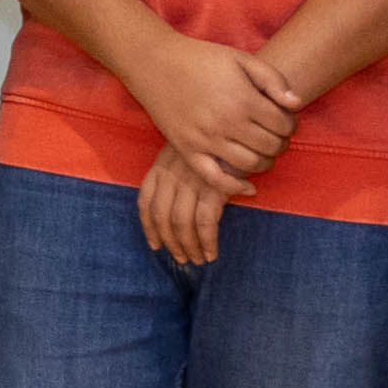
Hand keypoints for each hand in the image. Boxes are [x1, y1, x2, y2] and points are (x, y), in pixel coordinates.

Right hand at [125, 28, 301, 183]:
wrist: (156, 63)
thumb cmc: (201, 59)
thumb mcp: (241, 59)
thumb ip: (272, 79)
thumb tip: (296, 104)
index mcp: (243, 99)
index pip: (283, 124)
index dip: (291, 125)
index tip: (286, 122)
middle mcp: (227, 122)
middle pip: (270, 146)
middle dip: (281, 144)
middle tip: (277, 138)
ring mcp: (206, 139)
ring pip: (249, 165)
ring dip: (265, 163)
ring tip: (263, 154)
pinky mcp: (188, 150)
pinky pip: (215, 179)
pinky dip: (235, 187)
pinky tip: (248, 187)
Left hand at [136, 144, 237, 265]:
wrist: (242, 128)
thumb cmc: (219, 144)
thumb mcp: (190, 154)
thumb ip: (179, 177)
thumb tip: (177, 213)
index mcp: (162, 164)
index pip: (145, 201)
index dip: (148, 227)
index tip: (155, 245)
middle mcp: (172, 172)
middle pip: (161, 216)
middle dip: (170, 242)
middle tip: (182, 258)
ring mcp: (192, 179)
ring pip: (181, 223)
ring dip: (188, 247)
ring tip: (198, 259)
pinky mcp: (213, 186)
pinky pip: (204, 223)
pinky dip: (207, 242)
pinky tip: (212, 253)